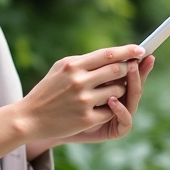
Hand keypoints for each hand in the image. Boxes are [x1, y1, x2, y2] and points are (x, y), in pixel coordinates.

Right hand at [16, 45, 144, 143]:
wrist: (29, 118)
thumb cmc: (47, 90)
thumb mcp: (61, 68)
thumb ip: (85, 61)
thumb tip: (112, 55)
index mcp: (73, 66)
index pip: (107, 54)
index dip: (127, 51)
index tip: (141, 50)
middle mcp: (79, 81)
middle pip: (117, 70)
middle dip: (128, 69)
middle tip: (131, 70)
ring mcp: (83, 101)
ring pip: (118, 91)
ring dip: (120, 91)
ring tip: (109, 92)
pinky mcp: (86, 119)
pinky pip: (110, 110)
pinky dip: (110, 108)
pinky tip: (99, 108)